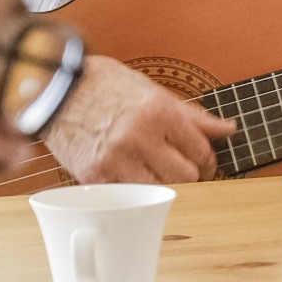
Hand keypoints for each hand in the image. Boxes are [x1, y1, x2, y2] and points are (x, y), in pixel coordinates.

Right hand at [46, 55, 236, 183]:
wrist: (54, 89)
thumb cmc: (104, 86)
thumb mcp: (152, 91)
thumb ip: (191, 116)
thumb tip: (227, 129)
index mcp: (159, 112)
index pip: (201, 150)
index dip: (208, 161)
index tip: (204, 163)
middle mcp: (140, 136)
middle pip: (187, 176)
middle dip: (191, 174)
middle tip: (185, 170)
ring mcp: (117, 158)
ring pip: (162, 190)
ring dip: (165, 184)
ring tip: (158, 173)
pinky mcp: (96, 176)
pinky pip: (130, 195)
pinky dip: (135, 190)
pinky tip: (133, 176)